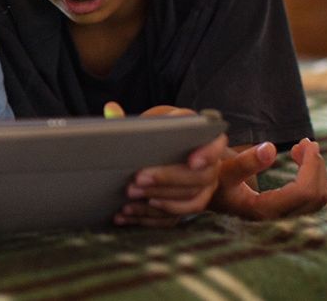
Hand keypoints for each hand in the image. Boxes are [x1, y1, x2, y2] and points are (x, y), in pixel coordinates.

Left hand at [114, 105, 227, 227]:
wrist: (163, 151)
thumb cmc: (157, 134)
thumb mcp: (149, 124)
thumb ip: (130, 120)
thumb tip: (111, 109)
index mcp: (205, 139)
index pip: (215, 145)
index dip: (207, 154)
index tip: (192, 161)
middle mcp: (211, 166)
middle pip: (199, 178)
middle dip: (167, 179)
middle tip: (138, 178)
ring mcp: (203, 189)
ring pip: (190, 200)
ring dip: (159, 200)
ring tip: (130, 197)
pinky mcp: (189, 206)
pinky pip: (176, 218)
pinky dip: (151, 217)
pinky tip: (128, 213)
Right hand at [209, 138, 326, 219]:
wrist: (206, 198)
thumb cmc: (213, 183)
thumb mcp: (223, 169)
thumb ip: (245, 161)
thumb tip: (271, 149)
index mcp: (263, 210)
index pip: (303, 191)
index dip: (310, 166)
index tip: (304, 142)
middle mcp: (277, 219)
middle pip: (316, 196)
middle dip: (316, 165)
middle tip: (305, 142)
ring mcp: (283, 219)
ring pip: (318, 199)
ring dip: (316, 171)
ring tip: (301, 149)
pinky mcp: (285, 213)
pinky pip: (312, 199)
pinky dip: (313, 178)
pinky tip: (301, 162)